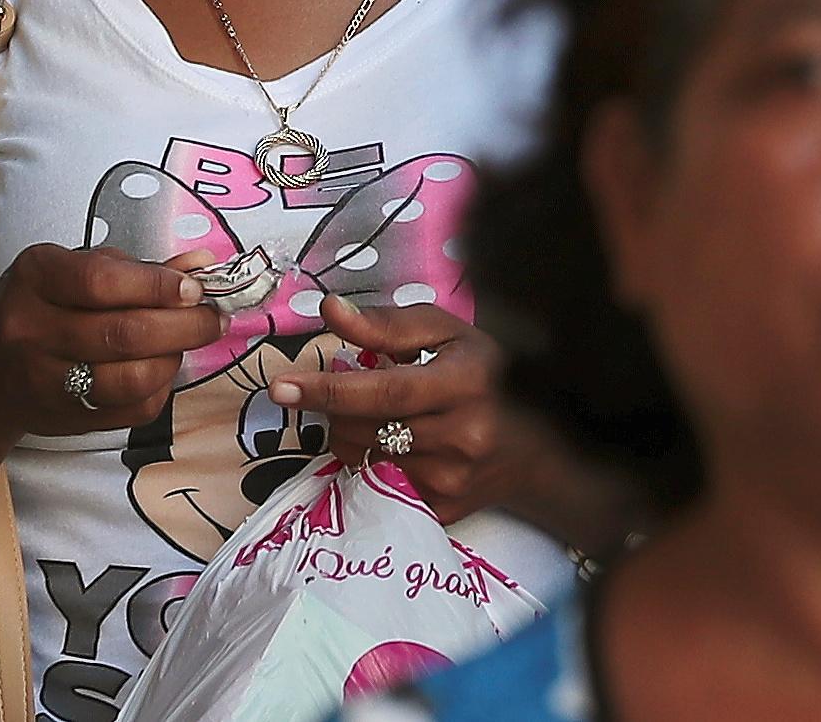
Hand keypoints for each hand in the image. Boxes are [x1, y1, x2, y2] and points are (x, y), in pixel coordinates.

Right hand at [0, 245, 225, 439]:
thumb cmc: (41, 307)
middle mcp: (31, 329)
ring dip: (174, 360)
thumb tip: (202, 267)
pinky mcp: (63, 420)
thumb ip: (137, 269)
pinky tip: (161, 369)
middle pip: (123, 334)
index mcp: (36, 277)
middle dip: (184, 327)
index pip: (102, 281)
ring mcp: (43, 380)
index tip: (195, 288)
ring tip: (185, 343)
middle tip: (214, 319)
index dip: (158, 286)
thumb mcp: (74, 270)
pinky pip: (131, 410)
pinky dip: (160, 389)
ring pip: (130, 379)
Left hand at [272, 299, 522, 522]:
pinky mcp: (439, 510)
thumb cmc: (490, 377)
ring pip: (362, 458)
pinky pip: (375, 485)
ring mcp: (450, 479)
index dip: (328, 389)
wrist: (538, 448)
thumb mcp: (450, 335)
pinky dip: (368, 461)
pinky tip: (392, 443)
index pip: (383, 390)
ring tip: (377, 414)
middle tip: (348, 389)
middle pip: (362, 428)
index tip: (281, 386)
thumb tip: (329, 310)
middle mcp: (460, 436)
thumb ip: (388, 323)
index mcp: (465, 382)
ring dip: (349, 433)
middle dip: (336, 407)